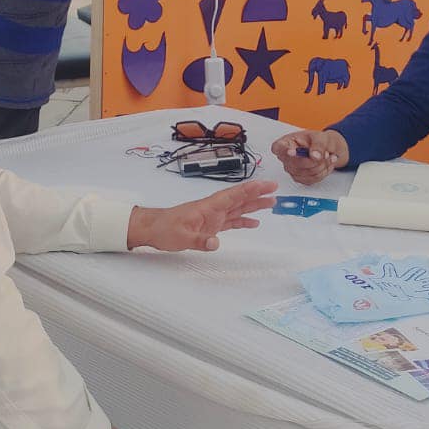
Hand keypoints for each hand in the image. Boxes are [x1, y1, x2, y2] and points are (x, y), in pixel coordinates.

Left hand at [127, 179, 276, 251]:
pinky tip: (254, 223)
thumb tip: (215, 243)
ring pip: (238, 208)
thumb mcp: (180, 237)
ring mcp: (213, 217)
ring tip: (271, 203)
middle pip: (239, 199)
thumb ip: (199, 240)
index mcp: (208, 207)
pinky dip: (243, 221)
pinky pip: (231, 221)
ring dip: (254, 205)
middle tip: (275, 188)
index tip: (265, 184)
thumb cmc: (165, 229)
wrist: (153, 229)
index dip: (250, 190)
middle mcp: (213, 209)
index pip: (233, 196)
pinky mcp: (211, 225)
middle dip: (257, 193)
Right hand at [271, 129, 349, 184]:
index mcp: (285, 143)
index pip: (278, 148)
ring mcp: (291, 170)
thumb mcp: (320, 136)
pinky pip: (313, 179)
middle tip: (325, 153)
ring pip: (307, 173)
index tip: (291, 151)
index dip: (284, 151)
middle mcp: (285, 158)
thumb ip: (318, 145)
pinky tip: (324, 164)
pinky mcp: (300, 178)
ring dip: (322, 165)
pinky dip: (323, 172)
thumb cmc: (317, 140)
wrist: (325, 148)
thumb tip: (315, 156)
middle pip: (296, 164)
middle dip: (315, 160)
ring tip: (326, 157)